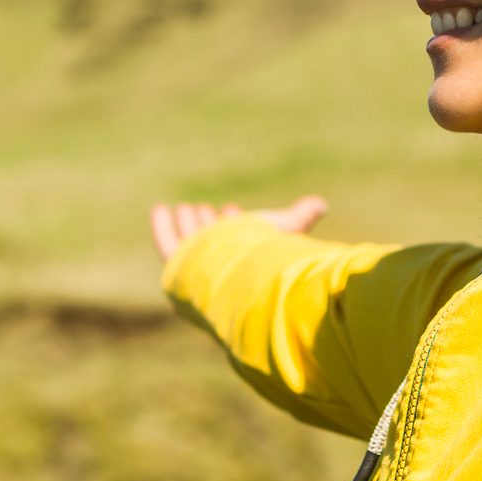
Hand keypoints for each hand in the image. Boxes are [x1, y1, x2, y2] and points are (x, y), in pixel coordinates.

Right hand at [149, 193, 328, 260]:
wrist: (240, 275)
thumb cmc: (266, 255)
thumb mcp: (285, 229)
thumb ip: (301, 217)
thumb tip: (321, 204)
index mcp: (248, 264)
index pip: (240, 246)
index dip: (238, 227)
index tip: (233, 209)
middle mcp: (223, 267)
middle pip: (216, 245)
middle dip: (213, 226)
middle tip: (206, 209)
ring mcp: (199, 266)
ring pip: (193, 244)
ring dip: (192, 224)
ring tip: (190, 208)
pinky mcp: (178, 264)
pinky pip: (167, 244)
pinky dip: (163, 227)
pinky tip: (160, 209)